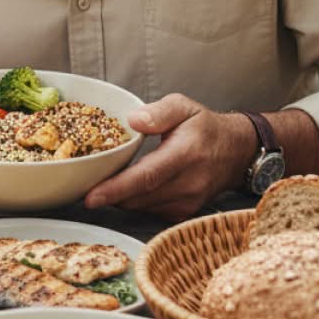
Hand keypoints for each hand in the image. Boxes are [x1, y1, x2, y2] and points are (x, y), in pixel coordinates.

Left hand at [84, 94, 252, 219]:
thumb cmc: (205, 127)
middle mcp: (188, 184)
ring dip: (119, 198)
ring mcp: (188, 202)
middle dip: (108, 194)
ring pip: (141, 207)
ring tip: (101, 183)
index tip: (91, 196)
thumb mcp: (183, 106)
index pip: (146, 177)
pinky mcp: (184, 212)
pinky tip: (127, 187)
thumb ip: (158, 112)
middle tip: (82, 185)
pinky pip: (150, 211)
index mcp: (185, 155)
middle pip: (138, 197)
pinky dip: (134, 201)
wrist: (237, 152)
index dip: (116, 188)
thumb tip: (132, 120)